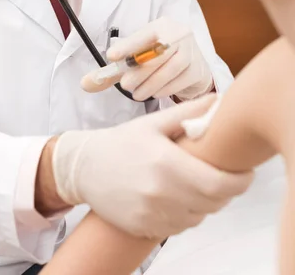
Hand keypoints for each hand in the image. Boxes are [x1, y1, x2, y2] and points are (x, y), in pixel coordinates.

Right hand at [52, 96, 252, 239]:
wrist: (84, 167)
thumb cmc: (120, 142)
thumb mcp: (152, 123)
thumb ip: (187, 112)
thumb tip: (218, 100)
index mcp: (166, 163)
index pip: (219, 183)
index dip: (240, 181)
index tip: (245, 171)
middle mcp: (160, 193)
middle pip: (214, 203)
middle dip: (226, 190)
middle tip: (224, 175)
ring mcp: (152, 214)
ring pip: (199, 217)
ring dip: (207, 203)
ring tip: (197, 184)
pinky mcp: (144, 228)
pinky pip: (180, 227)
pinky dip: (187, 214)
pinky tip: (178, 197)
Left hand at [81, 17, 213, 100]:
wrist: (192, 68)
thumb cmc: (159, 61)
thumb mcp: (136, 60)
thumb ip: (112, 72)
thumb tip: (85, 84)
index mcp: (162, 25)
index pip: (144, 34)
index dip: (128, 45)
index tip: (111, 56)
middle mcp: (180, 34)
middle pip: (157, 53)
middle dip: (138, 72)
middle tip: (125, 86)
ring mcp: (192, 51)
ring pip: (169, 69)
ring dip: (149, 84)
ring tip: (136, 93)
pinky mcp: (198, 70)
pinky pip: (179, 81)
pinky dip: (163, 90)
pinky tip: (154, 93)